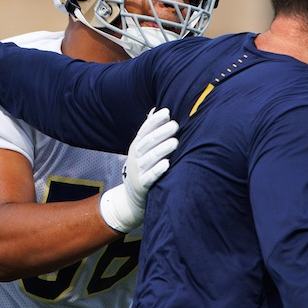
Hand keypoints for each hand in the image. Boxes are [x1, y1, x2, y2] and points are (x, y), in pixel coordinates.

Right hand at [100, 107, 178, 232]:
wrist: (131, 198)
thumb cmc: (144, 167)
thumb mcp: (144, 150)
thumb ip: (150, 132)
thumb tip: (157, 110)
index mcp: (137, 146)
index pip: (145, 130)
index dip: (155, 121)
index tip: (167, 112)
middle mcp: (136, 157)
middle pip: (148, 142)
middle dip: (162, 132)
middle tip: (176, 125)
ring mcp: (138, 171)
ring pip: (150, 158)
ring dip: (162, 149)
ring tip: (175, 142)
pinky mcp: (142, 186)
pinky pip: (150, 177)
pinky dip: (157, 170)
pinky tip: (167, 164)